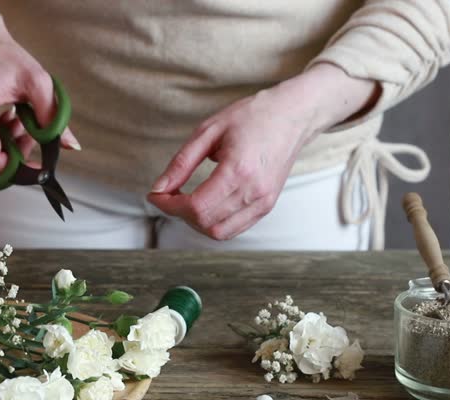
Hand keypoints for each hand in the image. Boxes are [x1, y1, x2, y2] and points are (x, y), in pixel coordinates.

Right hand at [0, 2, 79, 172]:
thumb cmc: (5, 58)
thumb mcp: (38, 81)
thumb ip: (54, 115)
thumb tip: (72, 146)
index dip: (15, 168)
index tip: (35, 163)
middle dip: (10, 156)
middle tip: (27, 134)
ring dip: (1, 148)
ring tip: (15, 122)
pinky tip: (0, 120)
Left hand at [147, 63, 378, 240]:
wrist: (293, 115)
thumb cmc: (252, 116)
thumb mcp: (209, 130)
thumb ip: (181, 163)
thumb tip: (158, 188)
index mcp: (239, 171)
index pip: (196, 206)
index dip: (169, 206)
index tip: (156, 195)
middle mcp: (254, 192)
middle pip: (206, 223)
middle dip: (179, 214)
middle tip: (169, 195)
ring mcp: (264, 202)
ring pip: (220, 233)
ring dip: (196, 222)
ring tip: (187, 200)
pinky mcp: (267, 206)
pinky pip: (234, 228)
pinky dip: (214, 222)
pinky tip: (206, 204)